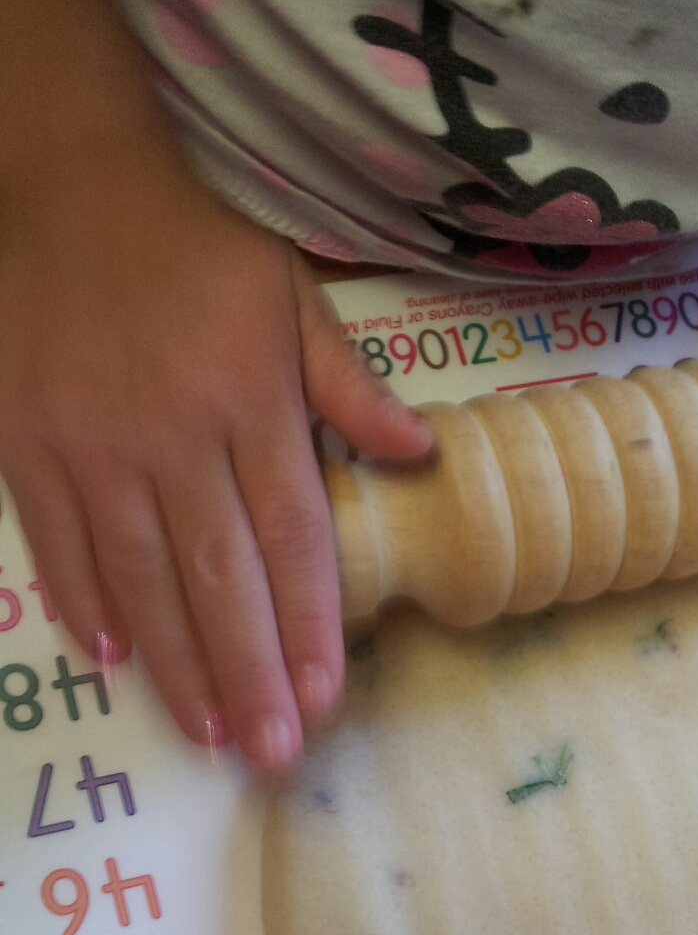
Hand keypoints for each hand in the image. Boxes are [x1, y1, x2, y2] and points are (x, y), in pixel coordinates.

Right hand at [0, 136, 431, 766]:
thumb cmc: (200, 249)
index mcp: (249, 404)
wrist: (71, 183)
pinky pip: (55, 538)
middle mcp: (172, 436)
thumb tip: (421, 450)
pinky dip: (84, 601)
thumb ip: (349, 385)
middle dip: (249, 671)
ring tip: (207, 731)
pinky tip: (113, 660)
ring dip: (174, 661)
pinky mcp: (25, 440)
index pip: (292, 536)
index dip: (310, 623)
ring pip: (139, 574)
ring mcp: (91, 443)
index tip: (327, 696)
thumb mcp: (293, 297)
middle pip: (218, 576)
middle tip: (272, 752)